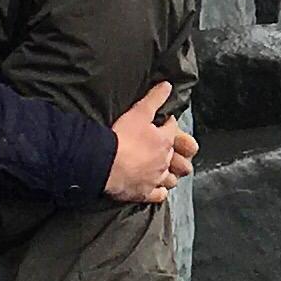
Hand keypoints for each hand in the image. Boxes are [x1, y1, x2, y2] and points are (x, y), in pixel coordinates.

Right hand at [106, 85, 196, 203]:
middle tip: (162, 149)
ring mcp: (156, 179)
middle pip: (175, 156)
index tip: (163, 123)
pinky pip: (159, 195)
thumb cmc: (122, 137)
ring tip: (162, 170)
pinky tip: (155, 188)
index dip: (167, 124)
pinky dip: (159, 192)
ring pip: (170, 178)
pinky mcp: (145, 193)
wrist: (105, 163)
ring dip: (168, 174)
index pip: (172, 129)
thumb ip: (154, 98)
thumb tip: (167, 85)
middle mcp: (164, 161)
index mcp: (165, 140)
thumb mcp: (139, 112)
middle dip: (172, 152)